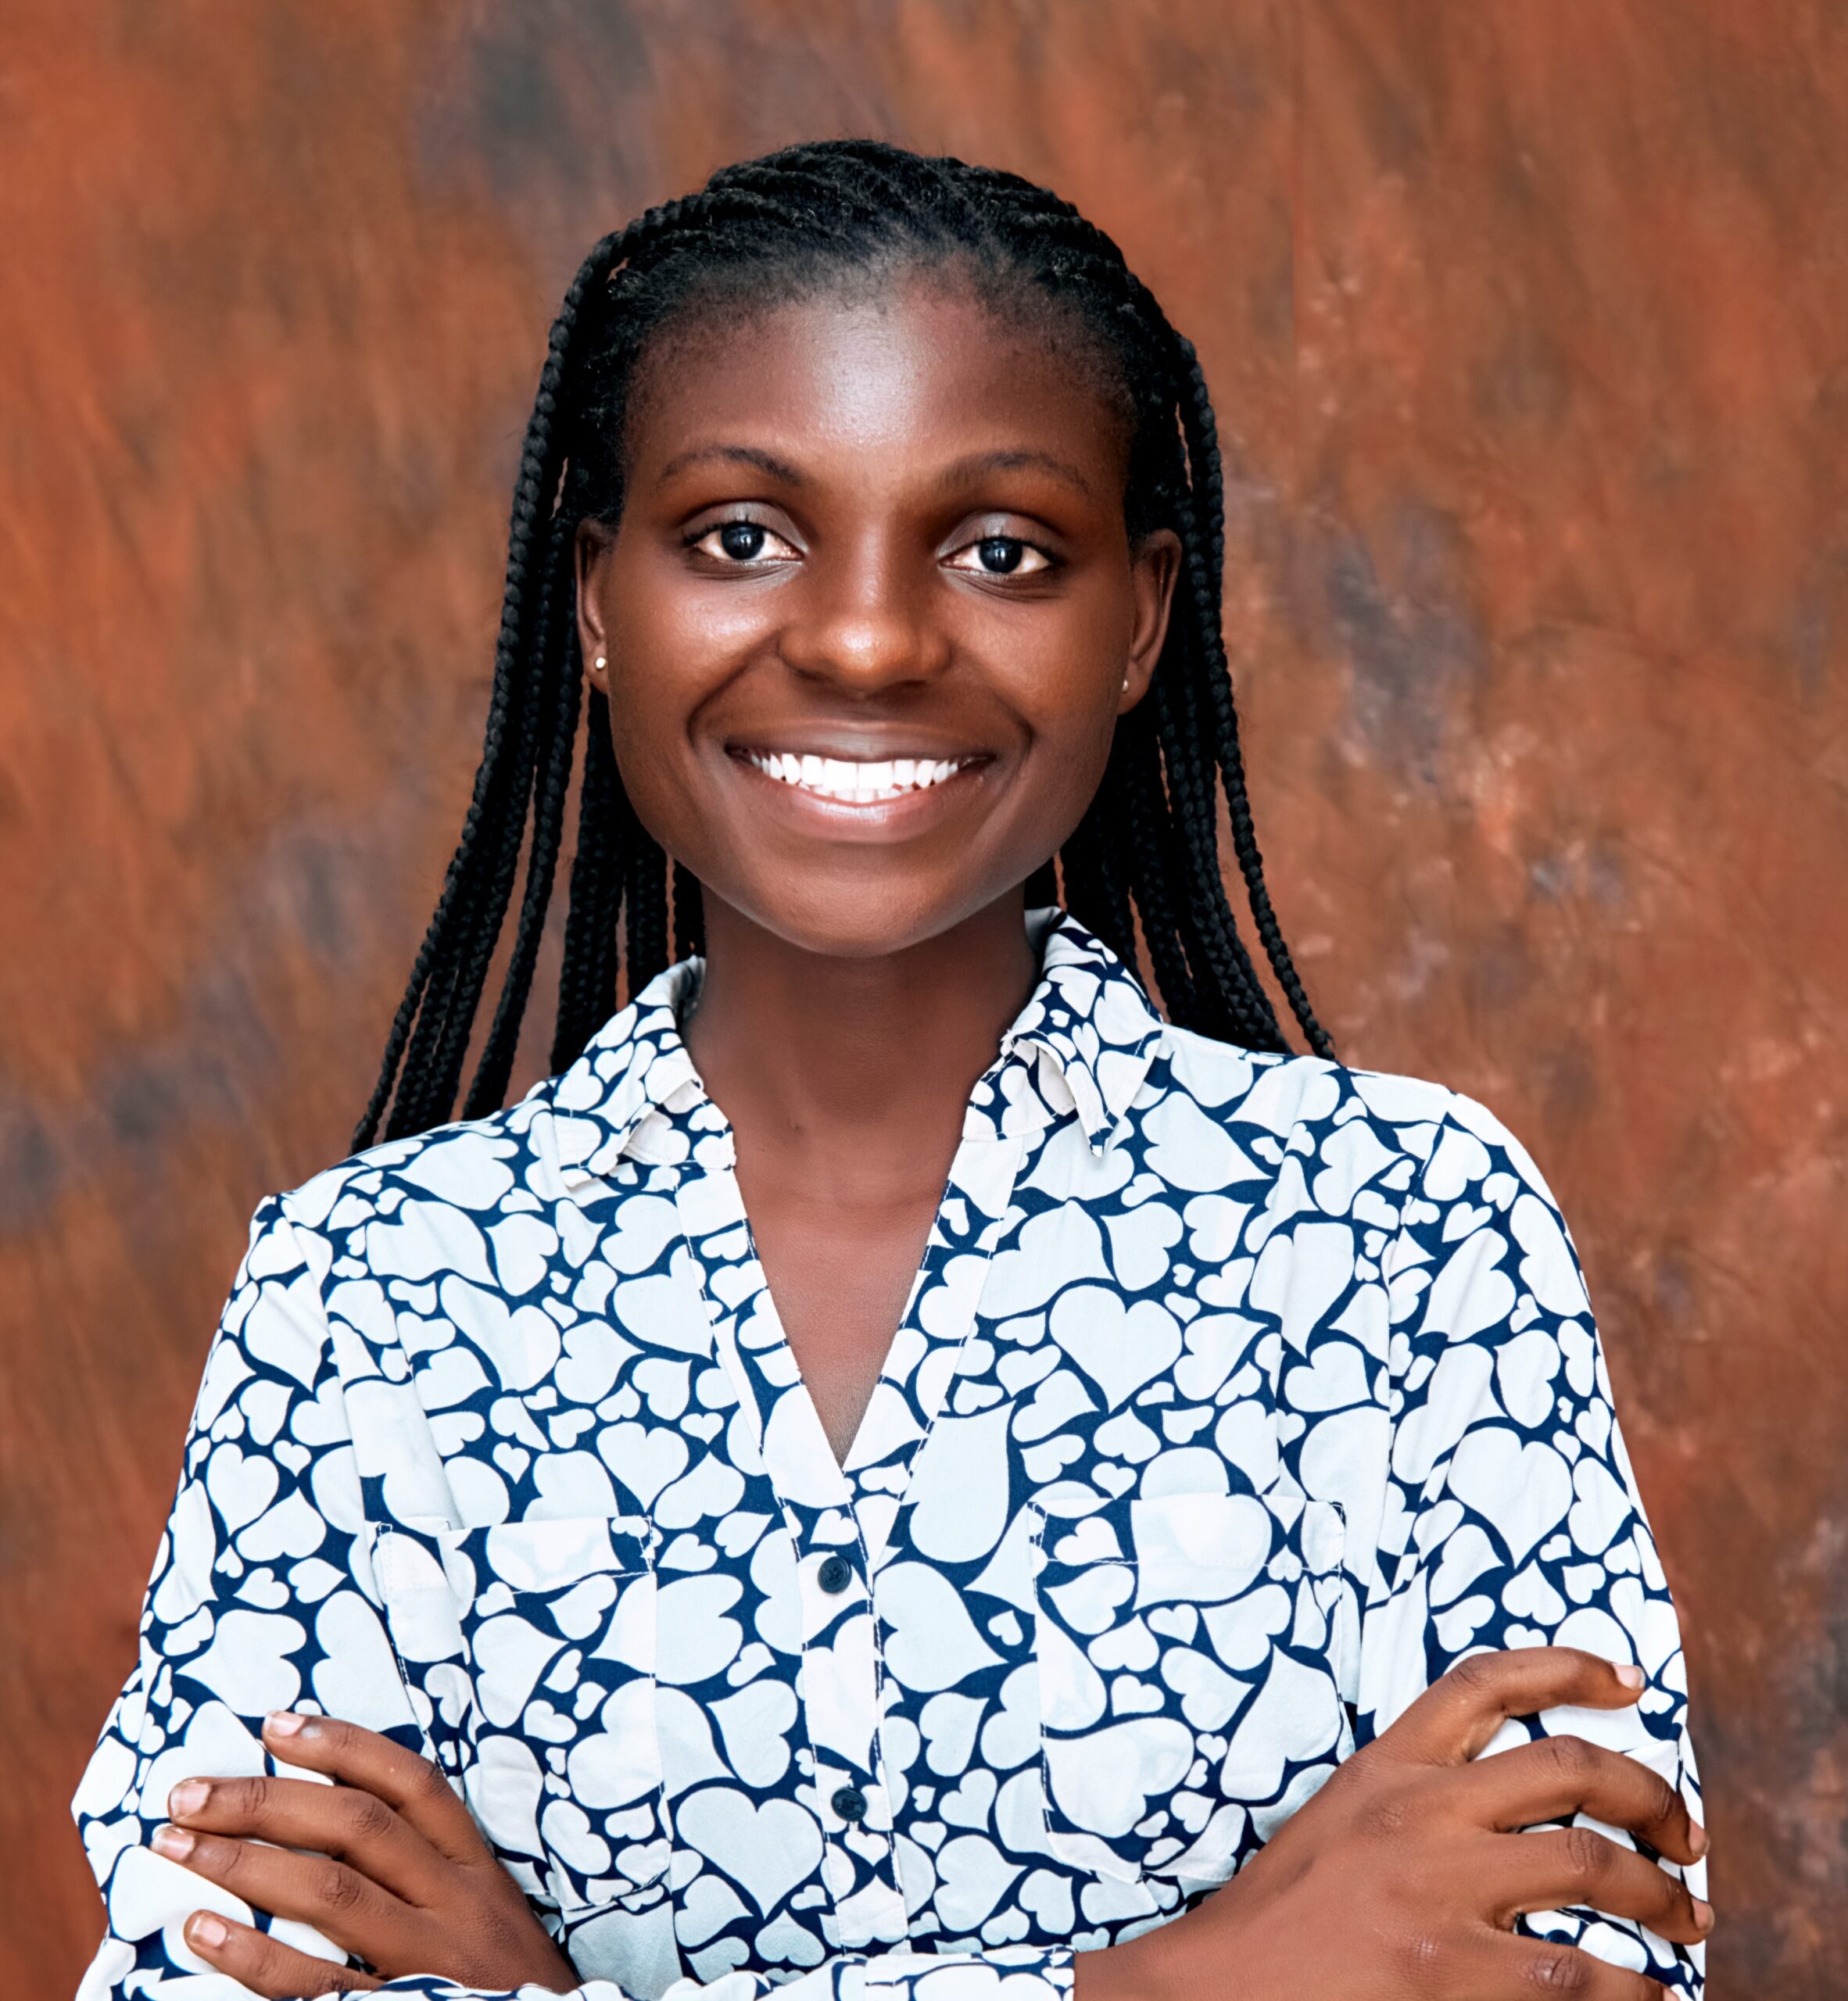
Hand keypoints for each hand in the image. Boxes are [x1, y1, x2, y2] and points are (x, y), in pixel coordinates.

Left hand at [150, 1710, 579, 1996]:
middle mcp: (455, 1901)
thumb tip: (326, 1819)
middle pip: (357, 1826)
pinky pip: (318, 1984)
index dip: (344, 1745)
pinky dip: (254, 1956)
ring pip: (332, 1892)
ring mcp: (429, 1959)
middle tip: (189, 1791)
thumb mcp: (485, 1912)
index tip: (274, 1724)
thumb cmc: (499, 1981)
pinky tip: (203, 1932)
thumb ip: (427, 1870)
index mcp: (475, 1867)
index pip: (412, 1783)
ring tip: (178, 1845)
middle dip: (266, 1800)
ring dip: (245, 1863)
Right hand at [1080, 1648, 1710, 2000]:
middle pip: (1570, 1767)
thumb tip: (1520, 1807)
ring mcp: (1436, 1887)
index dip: (1569, 1667)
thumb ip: (1415, 1797)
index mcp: (1388, 1764)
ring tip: (1688, 1920)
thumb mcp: (1342, 1817)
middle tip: (1687, 1835)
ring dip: (1662, 1895)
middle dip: (1652, 1796)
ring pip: (1591, 1863)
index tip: (1628, 1681)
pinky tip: (1648, 1996)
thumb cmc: (1282, 1913)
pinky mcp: (1446, 1969)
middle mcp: (1420, 1809)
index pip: (1487, 1681)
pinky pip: (1574, 1972)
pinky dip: (1630, 1988)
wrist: (1220, 1985)